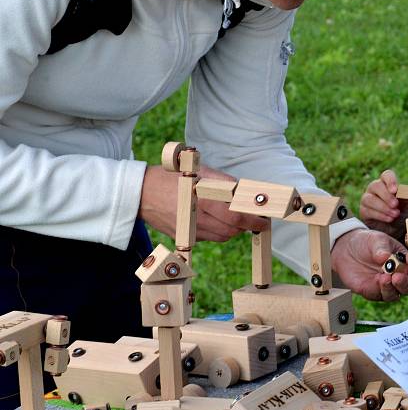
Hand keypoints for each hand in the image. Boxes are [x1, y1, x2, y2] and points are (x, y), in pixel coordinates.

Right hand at [138, 165, 268, 241]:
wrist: (141, 192)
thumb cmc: (174, 177)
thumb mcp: (200, 171)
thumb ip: (225, 183)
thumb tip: (246, 192)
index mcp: (204, 199)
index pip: (236, 216)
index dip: (254, 220)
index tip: (264, 219)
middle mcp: (198, 217)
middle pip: (232, 229)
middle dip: (247, 225)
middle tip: (256, 219)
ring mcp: (190, 229)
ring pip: (223, 236)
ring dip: (234, 229)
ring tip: (238, 218)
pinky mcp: (185, 236)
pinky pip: (210, 238)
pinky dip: (219, 231)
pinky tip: (218, 220)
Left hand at [331, 228, 407, 300]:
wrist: (346, 249)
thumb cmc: (367, 242)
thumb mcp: (376, 240)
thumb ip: (383, 249)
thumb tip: (387, 257)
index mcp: (403, 261)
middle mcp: (398, 275)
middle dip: (405, 283)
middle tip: (398, 277)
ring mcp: (386, 285)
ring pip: (396, 293)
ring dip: (393, 288)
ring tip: (387, 278)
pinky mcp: (373, 291)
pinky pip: (380, 295)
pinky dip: (382, 290)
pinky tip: (379, 280)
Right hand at [360, 170, 407, 240]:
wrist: (395, 229)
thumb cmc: (405, 213)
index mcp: (388, 184)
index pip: (386, 175)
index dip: (390, 180)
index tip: (395, 190)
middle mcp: (376, 189)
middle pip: (375, 185)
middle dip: (386, 196)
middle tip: (396, 205)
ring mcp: (368, 199)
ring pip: (369, 198)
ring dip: (383, 206)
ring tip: (395, 214)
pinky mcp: (364, 211)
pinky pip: (367, 210)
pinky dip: (379, 214)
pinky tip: (389, 219)